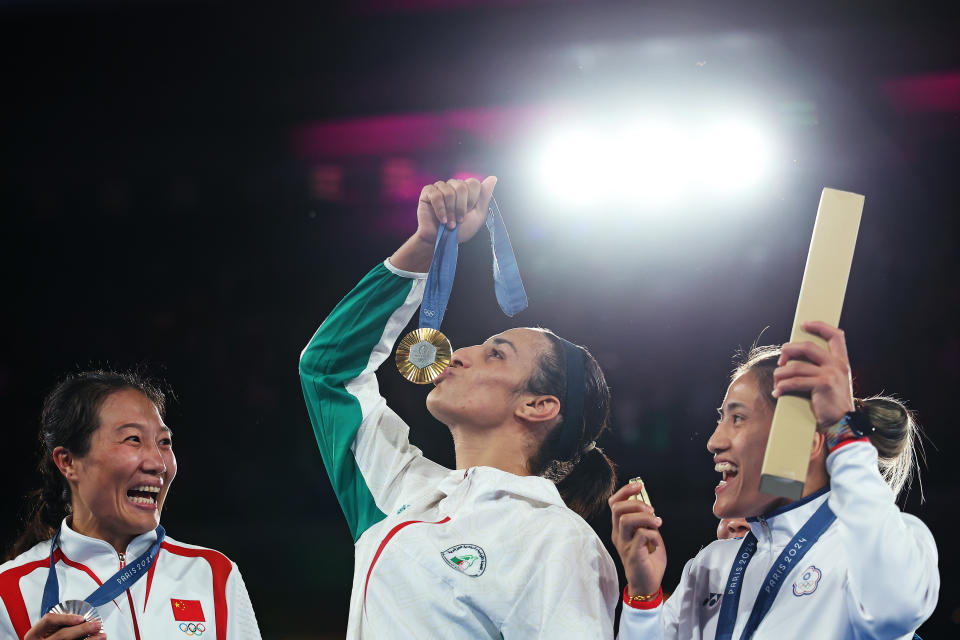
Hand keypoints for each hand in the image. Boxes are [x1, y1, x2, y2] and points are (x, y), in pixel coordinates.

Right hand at [25, 613, 105, 639]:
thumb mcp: (41, 632)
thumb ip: (55, 625)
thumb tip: (81, 619)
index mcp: (34, 634)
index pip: (48, 620)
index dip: (65, 618)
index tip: (81, 618)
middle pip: (62, 635)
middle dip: (82, 629)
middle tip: (96, 625)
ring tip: (101, 636)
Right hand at [413, 176, 496, 244]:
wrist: (442, 242)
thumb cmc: (460, 231)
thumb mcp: (478, 215)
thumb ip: (484, 197)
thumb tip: (493, 178)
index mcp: (466, 190)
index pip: (473, 183)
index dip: (472, 200)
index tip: (469, 212)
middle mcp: (453, 186)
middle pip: (462, 186)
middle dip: (461, 207)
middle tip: (459, 219)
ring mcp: (440, 188)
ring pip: (449, 192)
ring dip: (451, 211)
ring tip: (450, 223)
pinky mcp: (427, 192)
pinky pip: (436, 195)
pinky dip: (440, 210)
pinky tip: (442, 219)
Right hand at [609, 481, 665, 597]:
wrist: (647, 584)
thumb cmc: (648, 560)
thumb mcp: (648, 535)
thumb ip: (646, 521)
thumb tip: (649, 505)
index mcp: (620, 528)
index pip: (614, 503)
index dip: (625, 491)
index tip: (639, 485)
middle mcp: (618, 534)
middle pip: (617, 508)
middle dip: (637, 504)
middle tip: (651, 510)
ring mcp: (624, 544)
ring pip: (625, 520)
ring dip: (645, 517)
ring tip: (657, 522)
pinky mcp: (632, 554)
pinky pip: (640, 536)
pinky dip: (651, 533)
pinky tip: (656, 540)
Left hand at [772, 321, 855, 427]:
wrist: (842, 424)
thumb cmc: (831, 403)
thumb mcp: (831, 381)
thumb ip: (820, 368)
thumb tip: (792, 358)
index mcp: (842, 362)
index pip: (835, 335)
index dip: (819, 326)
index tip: (804, 324)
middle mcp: (838, 365)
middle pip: (807, 346)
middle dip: (789, 350)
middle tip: (781, 360)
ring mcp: (831, 374)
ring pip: (796, 366)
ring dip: (781, 374)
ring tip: (776, 382)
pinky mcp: (823, 384)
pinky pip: (795, 381)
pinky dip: (782, 387)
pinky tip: (777, 393)